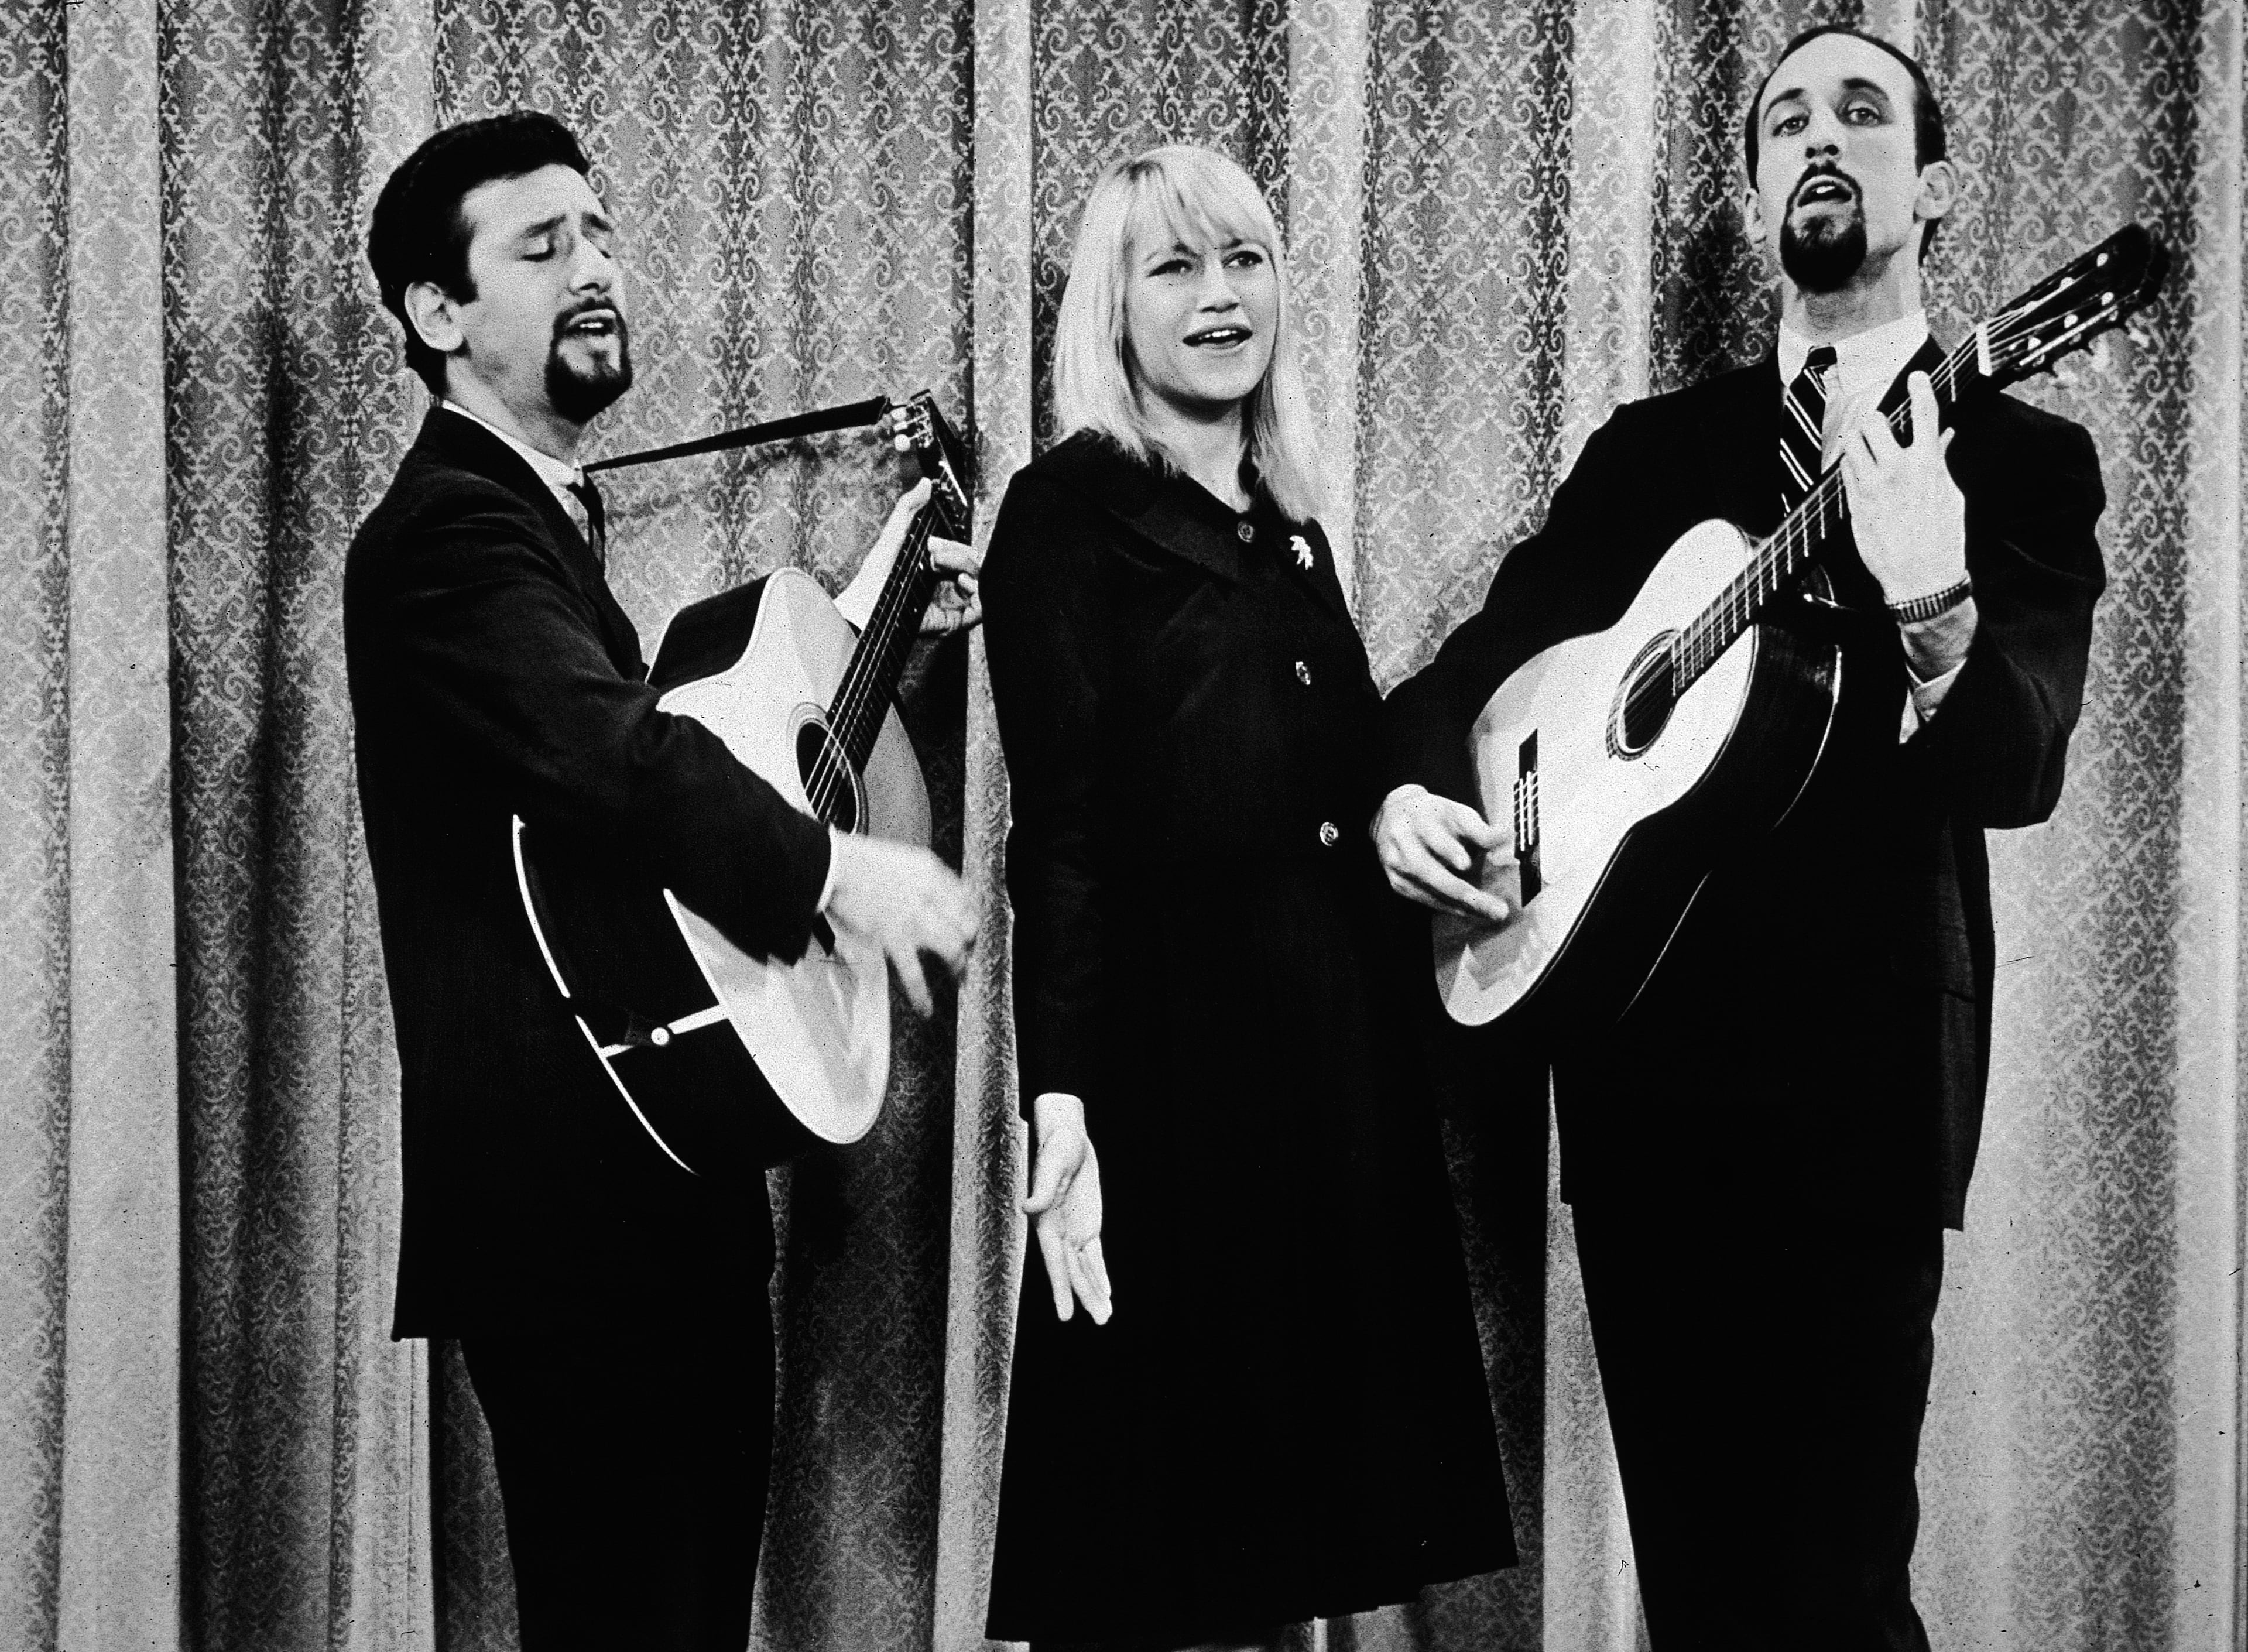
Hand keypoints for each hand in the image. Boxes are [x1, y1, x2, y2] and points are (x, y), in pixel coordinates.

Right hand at [821, 831, 975, 1015]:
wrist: (834, 867)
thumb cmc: (861, 861)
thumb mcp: (905, 859)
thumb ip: (928, 877)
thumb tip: (946, 892)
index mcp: (932, 872)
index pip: (968, 898)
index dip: (973, 916)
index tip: (971, 926)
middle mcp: (928, 895)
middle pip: (966, 925)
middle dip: (971, 943)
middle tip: (968, 952)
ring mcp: (912, 919)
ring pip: (952, 949)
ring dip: (959, 966)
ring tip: (960, 979)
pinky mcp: (892, 938)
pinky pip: (912, 973)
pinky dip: (921, 995)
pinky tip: (926, 1008)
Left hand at [833, 479, 981, 634]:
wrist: (866, 608)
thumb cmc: (874, 578)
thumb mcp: (892, 536)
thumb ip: (908, 507)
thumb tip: (925, 483)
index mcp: (935, 568)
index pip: (962, 553)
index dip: (954, 546)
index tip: (934, 545)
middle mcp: (945, 585)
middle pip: (975, 565)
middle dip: (961, 555)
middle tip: (935, 557)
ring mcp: (952, 604)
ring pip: (982, 582)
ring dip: (971, 569)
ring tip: (950, 569)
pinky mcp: (955, 622)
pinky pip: (982, 607)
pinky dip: (979, 591)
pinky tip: (963, 582)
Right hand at [1023, 1092, 1111, 1323]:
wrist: (1067, 1134)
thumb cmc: (1056, 1145)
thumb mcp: (1052, 1162)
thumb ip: (1042, 1187)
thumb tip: (1026, 1207)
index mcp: (1046, 1223)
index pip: (1055, 1264)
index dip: (1062, 1289)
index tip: (1066, 1316)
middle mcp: (1058, 1232)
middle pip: (1073, 1272)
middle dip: (1086, 1296)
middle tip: (1101, 1320)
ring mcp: (1073, 1230)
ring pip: (1085, 1269)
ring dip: (1095, 1291)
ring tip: (1105, 1316)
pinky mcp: (1087, 1224)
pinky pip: (1094, 1256)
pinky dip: (1100, 1274)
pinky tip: (1106, 1292)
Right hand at [1373, 784, 1513, 924]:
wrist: (1394, 818)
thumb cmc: (1434, 816)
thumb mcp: (1456, 812)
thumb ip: (1479, 828)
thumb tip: (1507, 836)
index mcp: (1419, 818)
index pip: (1433, 836)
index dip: (1448, 850)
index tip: (1466, 864)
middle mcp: (1402, 844)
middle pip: (1430, 871)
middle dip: (1464, 891)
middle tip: (1497, 907)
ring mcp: (1396, 867)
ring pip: (1430, 891)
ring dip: (1462, 906)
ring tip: (1491, 913)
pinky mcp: (1398, 884)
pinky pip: (1427, 900)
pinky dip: (1451, 908)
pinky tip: (1472, 913)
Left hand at [1837, 370, 1966, 608]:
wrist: (1921, 579)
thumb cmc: (1942, 539)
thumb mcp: (1951, 496)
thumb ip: (1941, 462)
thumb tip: (1943, 437)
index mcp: (1928, 465)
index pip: (1925, 413)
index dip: (1920, 388)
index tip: (1916, 377)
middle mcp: (1897, 471)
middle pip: (1875, 422)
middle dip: (1876, 418)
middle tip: (1879, 422)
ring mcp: (1872, 487)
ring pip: (1853, 443)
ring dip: (1858, 437)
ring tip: (1866, 441)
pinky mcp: (1854, 504)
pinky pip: (1844, 470)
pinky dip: (1850, 461)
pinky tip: (1857, 465)